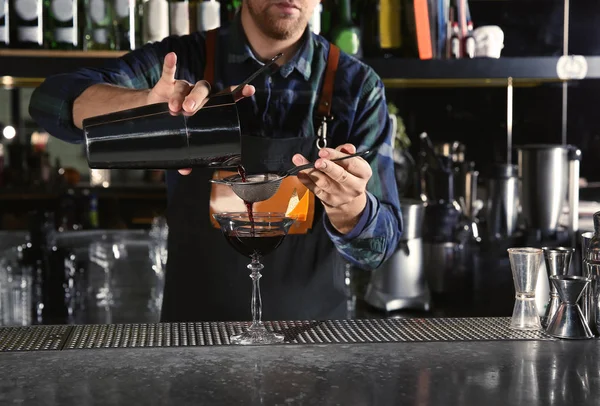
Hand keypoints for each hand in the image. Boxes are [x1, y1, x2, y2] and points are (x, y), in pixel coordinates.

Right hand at [148, 52, 254, 174]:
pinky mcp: (166, 84)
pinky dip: (170, 65)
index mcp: (208, 107)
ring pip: (186, 86)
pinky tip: (172, 57)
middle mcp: (198, 94)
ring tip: (174, 107)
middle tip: (189, 110)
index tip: (249, 90)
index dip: (237, 93)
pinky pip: (168, 73)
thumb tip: (185, 170)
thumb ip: (184, 154)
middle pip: (203, 91)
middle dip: (197, 99)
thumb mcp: (181, 140)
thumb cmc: (174, 128)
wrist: (151, 116)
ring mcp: (182, 87)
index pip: (225, 97)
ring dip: (180, 94)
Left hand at [292, 143, 371, 233]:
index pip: (350, 163)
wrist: (348, 196)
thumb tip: (347, 147)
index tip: (323, 151)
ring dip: (310, 171)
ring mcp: (342, 195)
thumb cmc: (349, 172)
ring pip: (324, 183)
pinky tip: (300, 172)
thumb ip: (347, 152)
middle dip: (327, 167)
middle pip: (340, 176)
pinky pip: (315, 190)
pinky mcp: (329, 201)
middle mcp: (355, 186)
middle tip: (317, 161)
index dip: (336, 156)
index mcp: (363, 173)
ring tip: (299, 161)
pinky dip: (306, 181)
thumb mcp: (353, 160)